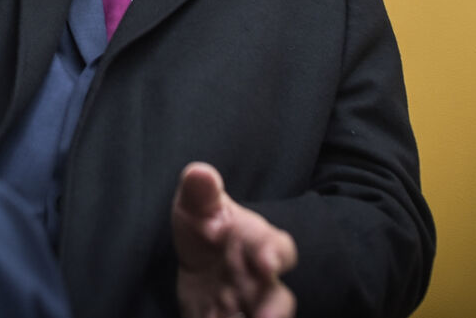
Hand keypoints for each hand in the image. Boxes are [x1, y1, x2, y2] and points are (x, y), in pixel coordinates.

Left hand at [172, 162, 297, 317]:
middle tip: (265, 317)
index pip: (278, 248)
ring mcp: (247, 308)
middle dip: (274, 309)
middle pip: (277, 299)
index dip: (275, 254)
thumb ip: (200, 192)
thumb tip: (200, 173)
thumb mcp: (197, 207)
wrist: (201, 265)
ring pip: (263, 316)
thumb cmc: (206, 229)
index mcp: (257, 245)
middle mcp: (259, 282)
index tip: (267, 263)